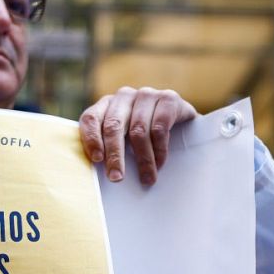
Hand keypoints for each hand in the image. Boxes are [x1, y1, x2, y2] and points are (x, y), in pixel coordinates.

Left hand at [79, 87, 196, 184]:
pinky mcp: (168, 98)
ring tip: (146, 178)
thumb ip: (109, 148)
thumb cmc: (144, 138)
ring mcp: (146, 95)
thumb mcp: (123, 140)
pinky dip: (159, 149)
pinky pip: (160, 126)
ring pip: (138, 129)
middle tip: (117, 178)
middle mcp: (124, 96)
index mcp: (106, 104)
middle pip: (113, 125)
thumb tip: (99, 171)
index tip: (97, 160)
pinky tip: (160, 163)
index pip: (91, 118)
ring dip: (143, 158)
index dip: (92, 139)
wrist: (182, 125)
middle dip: (115, 155)